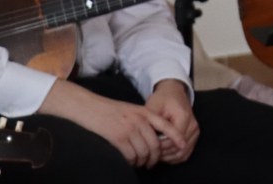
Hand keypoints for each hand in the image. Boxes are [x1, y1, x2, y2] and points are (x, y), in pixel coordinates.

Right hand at [40, 79, 168, 167]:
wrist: (89, 107)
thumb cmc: (109, 110)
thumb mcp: (131, 110)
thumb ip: (143, 120)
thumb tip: (153, 137)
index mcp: (144, 112)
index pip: (166, 126)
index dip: (177, 137)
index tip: (183, 145)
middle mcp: (139, 121)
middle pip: (155, 145)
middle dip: (155, 158)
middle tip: (151, 163)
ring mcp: (129, 129)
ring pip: (143, 153)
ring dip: (142, 161)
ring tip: (138, 163)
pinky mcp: (118, 138)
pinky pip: (130, 156)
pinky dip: (131, 162)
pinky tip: (128, 161)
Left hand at [146, 79, 199, 164]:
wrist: (174, 92)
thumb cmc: (162, 99)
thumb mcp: (153, 106)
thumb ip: (151, 123)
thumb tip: (148, 140)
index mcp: (183, 117)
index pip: (172, 140)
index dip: (159, 146)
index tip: (147, 145)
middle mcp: (193, 125)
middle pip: (178, 148)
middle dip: (162, 153)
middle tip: (149, 151)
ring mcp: (195, 131)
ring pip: (182, 153)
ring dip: (168, 156)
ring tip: (155, 153)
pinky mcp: (194, 136)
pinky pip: (185, 153)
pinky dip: (174, 157)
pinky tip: (163, 154)